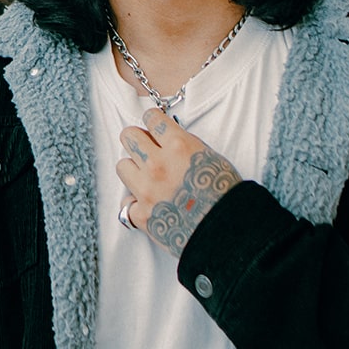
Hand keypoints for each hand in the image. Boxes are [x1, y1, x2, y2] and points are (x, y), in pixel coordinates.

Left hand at [116, 108, 241, 256]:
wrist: (227, 231)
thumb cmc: (225, 194)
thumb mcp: (209, 157)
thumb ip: (184, 146)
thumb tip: (167, 141)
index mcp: (178, 146)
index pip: (151, 118)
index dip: (153, 121)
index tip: (154, 125)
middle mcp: (158, 164)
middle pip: (128, 136)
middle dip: (137, 139)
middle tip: (146, 147)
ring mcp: (147, 189)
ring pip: (122, 165)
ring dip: (133, 169)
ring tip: (147, 176)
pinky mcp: (142, 214)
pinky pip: (127, 203)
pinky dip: (136, 203)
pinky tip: (149, 203)